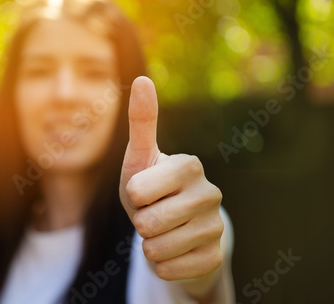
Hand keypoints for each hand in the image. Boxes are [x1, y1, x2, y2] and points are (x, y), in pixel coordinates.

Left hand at [119, 76, 223, 281]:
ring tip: (162, 232)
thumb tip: (142, 79)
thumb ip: (141, 122)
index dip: (133, 195)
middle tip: (152, 214)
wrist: (171, 229)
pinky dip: (161, 265)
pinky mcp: (215, 257)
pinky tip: (173, 251)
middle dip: (139, 223)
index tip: (145, 191)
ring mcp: (216, 228)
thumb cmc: (150, 189)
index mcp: (190, 166)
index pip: (137, 190)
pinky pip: (169, 270)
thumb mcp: (139, 158)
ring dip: (148, 245)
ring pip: (157, 250)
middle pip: (148, 222)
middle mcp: (210, 194)